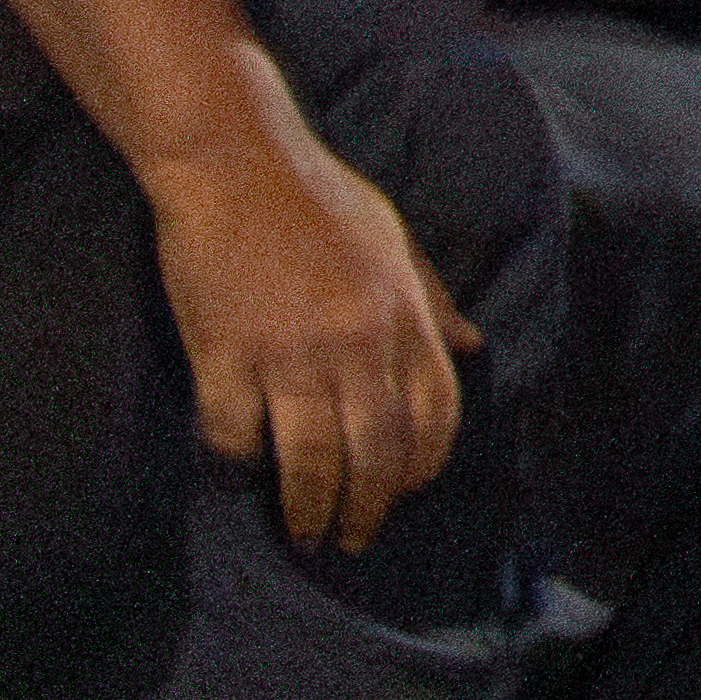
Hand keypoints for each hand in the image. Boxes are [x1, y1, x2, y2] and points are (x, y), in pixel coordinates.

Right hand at [135, 49, 483, 553]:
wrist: (236, 161)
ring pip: (310, 462)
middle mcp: (357, 340)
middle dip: (368, 509)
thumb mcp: (394, 240)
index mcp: (403, 311)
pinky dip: (239, 457)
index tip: (403, 492)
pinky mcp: (225, 354)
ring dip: (309, 510)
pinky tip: (243, 462)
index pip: (434, 413)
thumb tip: (475, 349)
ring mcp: (290, 351)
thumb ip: (433, 300)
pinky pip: (235, 434)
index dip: (422, 465)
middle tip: (353, 538)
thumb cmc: (318, 197)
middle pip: (376, 452)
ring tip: (304, 532)